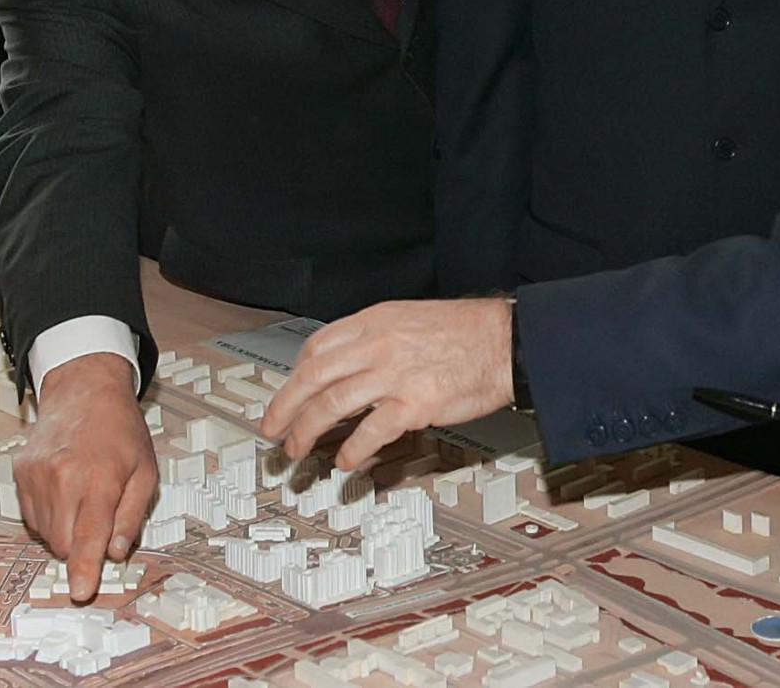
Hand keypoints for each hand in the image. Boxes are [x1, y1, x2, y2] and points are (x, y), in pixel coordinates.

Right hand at [15, 353, 154, 602]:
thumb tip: (116, 553)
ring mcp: (36, 476)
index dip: (85, 568)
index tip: (81, 591)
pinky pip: (33, 518)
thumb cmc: (121, 431)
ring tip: (83, 497)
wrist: (84, 391)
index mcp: (99, 477)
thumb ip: (131, 516)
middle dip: (82, 548)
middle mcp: (62, 477)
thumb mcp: (145, 471)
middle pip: (64, 543)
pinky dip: (50, 518)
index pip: (90, 535)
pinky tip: (65, 492)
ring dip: (66, 532)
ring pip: (46, 534)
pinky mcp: (20, 475)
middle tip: (99, 521)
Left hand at [261, 299, 513, 469]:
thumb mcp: (410, 318)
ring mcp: (394, 375)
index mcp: (375, 321)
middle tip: (272, 428)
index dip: (295, 374)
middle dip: (284, 407)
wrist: (506, 342)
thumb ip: (375, 337)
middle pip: (312, 377)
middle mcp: (378, 345)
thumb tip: (347, 362)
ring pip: (331, 405)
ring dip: (307, 432)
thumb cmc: (465, 332)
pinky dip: (350, 449)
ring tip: (298, 449)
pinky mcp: (414, 405)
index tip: (289, 392)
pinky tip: (344, 460)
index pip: (317, 346)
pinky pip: (370, 432)